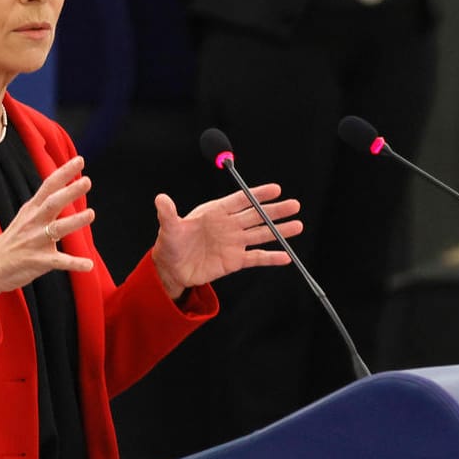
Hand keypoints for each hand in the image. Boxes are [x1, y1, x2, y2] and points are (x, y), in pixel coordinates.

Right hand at [0, 156, 95, 310]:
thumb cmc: (11, 242)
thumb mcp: (24, 218)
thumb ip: (43, 206)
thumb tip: (64, 191)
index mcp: (31, 210)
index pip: (48, 186)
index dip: (63, 172)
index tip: (79, 160)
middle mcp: (33, 223)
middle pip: (52, 203)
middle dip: (69, 192)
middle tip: (87, 181)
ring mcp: (35, 242)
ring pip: (57, 229)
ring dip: (74, 221)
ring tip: (91, 214)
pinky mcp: (37, 261)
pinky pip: (59, 262)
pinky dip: (75, 263)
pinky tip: (88, 264)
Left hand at [152, 183, 301, 298]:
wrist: (173, 269)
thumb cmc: (170, 244)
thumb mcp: (168, 227)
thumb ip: (168, 213)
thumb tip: (160, 199)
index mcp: (216, 212)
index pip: (241, 200)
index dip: (257, 195)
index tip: (276, 189)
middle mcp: (229, 226)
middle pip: (257, 215)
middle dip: (275, 210)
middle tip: (294, 205)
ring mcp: (234, 243)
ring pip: (261, 234)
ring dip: (279, 230)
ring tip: (297, 225)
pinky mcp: (235, 260)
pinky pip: (257, 258)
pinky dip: (271, 257)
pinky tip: (285, 256)